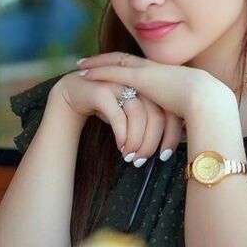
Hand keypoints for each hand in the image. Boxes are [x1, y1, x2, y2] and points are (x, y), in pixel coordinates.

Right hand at [52, 72, 182, 163]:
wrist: (75, 93)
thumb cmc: (109, 107)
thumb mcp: (133, 115)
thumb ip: (151, 124)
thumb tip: (167, 148)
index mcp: (151, 88)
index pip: (169, 113)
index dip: (170, 136)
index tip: (165, 156)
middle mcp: (138, 84)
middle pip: (156, 115)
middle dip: (151, 143)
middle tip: (143, 161)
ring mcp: (120, 84)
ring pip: (139, 115)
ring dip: (136, 141)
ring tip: (130, 158)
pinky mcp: (102, 89)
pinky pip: (117, 115)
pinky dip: (122, 134)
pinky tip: (120, 147)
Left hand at [76, 53, 232, 121]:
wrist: (208, 102)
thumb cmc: (205, 110)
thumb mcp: (190, 112)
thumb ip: (180, 117)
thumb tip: (180, 130)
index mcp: (166, 74)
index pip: (140, 66)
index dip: (124, 65)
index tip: (111, 65)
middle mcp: (155, 69)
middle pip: (124, 59)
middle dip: (105, 60)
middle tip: (87, 61)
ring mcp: (147, 72)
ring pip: (115, 62)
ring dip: (96, 64)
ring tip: (80, 66)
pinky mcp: (141, 79)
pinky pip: (113, 72)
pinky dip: (98, 72)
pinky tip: (84, 74)